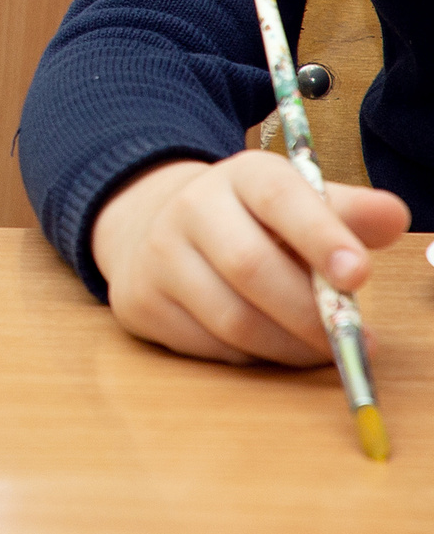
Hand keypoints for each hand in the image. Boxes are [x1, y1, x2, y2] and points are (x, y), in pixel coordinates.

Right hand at [92, 152, 409, 365]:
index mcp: (240, 176)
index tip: (359, 275)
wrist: (152, 225)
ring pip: (232, 318)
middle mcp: (189, 208)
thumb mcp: (296, 204)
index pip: (279, 198)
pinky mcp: (140, 302)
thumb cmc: (248, 221)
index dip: (320, 236)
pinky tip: (269, 345)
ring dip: (288, 346)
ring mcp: (157, 256)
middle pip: (250, 267)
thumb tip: (393, 216)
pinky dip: (252, 357)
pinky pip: (209, 347)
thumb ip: (347, 213)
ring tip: (320, 348)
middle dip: (311, 314)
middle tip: (354, 338)